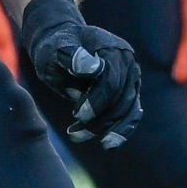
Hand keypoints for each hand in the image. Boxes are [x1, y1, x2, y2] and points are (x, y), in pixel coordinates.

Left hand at [20, 0, 140, 147]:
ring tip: (80, 138)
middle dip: (100, 120)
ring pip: (129, 110)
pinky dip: (120, 131)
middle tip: (73, 134)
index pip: (111, 82)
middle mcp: (128, 62)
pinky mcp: (129, 91)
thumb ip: (71, 57)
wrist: (61, 44)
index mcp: (112, 48)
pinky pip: (131, 114)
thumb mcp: (55, 50)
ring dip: (109, 130)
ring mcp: (131, 77)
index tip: (76, 115)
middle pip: (122, 99)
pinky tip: (105, 143)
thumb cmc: (55, 47)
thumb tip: (93, 68)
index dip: (96, 102)